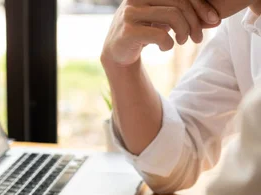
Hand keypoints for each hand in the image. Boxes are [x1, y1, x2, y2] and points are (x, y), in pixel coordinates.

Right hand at [101, 0, 220, 66]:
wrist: (117, 51)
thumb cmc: (145, 31)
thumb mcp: (164, 19)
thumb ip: (185, 16)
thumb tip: (215, 20)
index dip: (201, 5)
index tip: (213, 20)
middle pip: (179, 3)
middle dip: (194, 22)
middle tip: (197, 38)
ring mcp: (130, 13)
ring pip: (172, 17)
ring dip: (183, 33)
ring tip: (181, 42)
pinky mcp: (128, 31)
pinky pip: (160, 35)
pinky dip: (168, 44)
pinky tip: (164, 47)